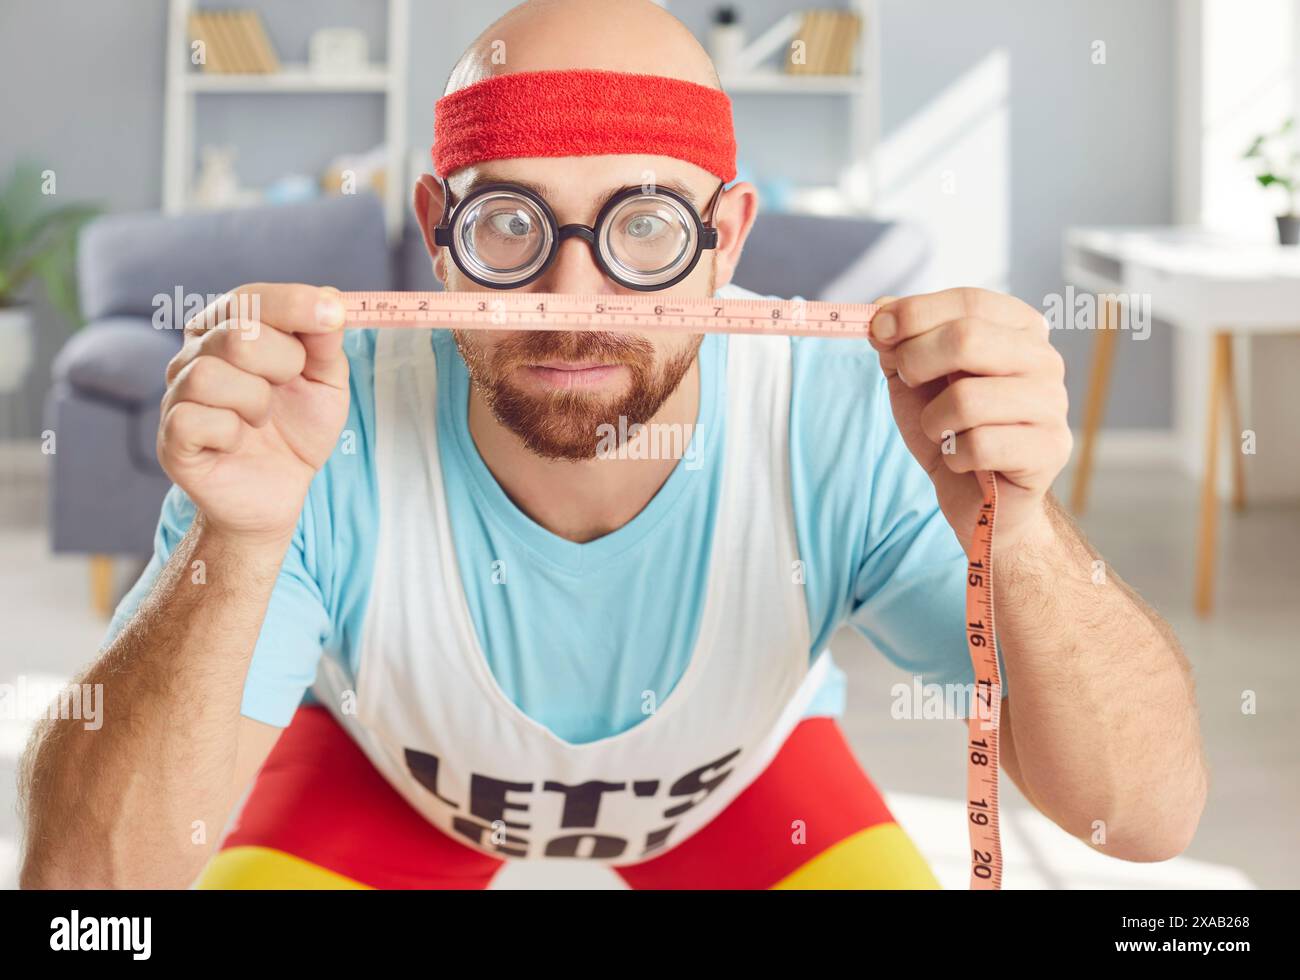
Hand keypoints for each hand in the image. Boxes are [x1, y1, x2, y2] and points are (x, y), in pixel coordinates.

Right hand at [158, 283, 349, 544]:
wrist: (280, 491)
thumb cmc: (297, 430)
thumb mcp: (326, 383)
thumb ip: (325, 342)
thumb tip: (330, 299)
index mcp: (229, 329)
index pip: (250, 298)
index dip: (293, 304)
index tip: (334, 313)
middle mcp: (194, 354)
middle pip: (237, 334)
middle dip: (283, 363)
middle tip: (288, 387)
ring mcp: (177, 394)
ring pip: (211, 375)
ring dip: (256, 401)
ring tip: (262, 419)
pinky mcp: (171, 437)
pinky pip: (195, 419)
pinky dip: (231, 432)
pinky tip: (238, 441)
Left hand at [868, 288, 1069, 556]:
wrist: (979, 499)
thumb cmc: (950, 431)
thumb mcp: (914, 380)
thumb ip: (898, 342)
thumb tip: (880, 311)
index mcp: (1017, 330)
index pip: (969, 301)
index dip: (916, 312)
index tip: (878, 329)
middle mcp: (1044, 360)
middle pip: (968, 338)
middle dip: (917, 361)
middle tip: (909, 383)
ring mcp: (1052, 404)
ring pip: (968, 398)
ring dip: (935, 421)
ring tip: (943, 433)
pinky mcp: (1049, 450)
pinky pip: (981, 445)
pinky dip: (955, 457)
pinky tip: (965, 461)